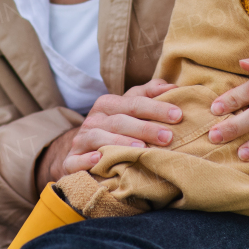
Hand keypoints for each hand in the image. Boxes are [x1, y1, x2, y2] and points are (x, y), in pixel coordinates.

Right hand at [36, 79, 181, 185]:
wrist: (80, 152)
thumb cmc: (114, 129)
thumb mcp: (128, 110)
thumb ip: (149, 96)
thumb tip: (172, 87)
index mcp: (109, 104)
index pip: (134, 102)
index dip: (156, 107)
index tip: (178, 115)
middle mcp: (94, 119)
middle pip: (120, 120)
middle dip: (144, 127)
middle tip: (167, 137)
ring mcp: (81, 140)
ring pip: (98, 137)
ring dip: (119, 141)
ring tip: (140, 148)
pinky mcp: (71, 160)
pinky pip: (76, 160)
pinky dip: (86, 159)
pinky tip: (99, 160)